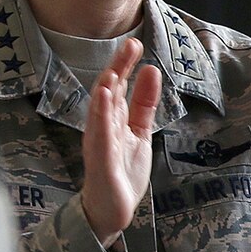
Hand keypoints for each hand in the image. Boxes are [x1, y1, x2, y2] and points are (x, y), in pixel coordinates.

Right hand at [79, 38, 163, 245]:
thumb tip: (152, 71)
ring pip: (100, 110)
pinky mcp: (100, 159)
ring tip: (114, 68)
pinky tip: (103, 98)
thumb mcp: (140, 132)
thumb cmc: (121, 170)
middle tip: (131, 44)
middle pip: (108, 92)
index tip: (136, 43)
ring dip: (106, 88)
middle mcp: (103, 126)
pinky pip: (99, 135)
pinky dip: (100, 115)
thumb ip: (144, 104)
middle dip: (118, 68)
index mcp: (113, 119)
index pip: (118, 86)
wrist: (113, 208)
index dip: (125, 64)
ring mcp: (100, 142)